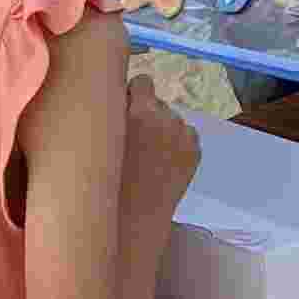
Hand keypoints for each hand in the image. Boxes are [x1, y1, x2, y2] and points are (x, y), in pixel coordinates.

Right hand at [122, 76, 201, 223]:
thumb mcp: (102, 139)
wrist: (134, 217)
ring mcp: (184, 135)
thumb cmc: (108, 181)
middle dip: (147, 114)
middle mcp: (166, 119)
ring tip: (148, 156)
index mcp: (140, 113)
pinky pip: (186, 135)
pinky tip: (163, 162)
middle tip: (134, 140)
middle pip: (158, 102)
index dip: (132, 95)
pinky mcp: (195, 150)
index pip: (143, 81)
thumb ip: (113, 112)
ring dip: (162, 129)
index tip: (125, 110)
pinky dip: (177, 144)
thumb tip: (122, 94)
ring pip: (172, 119)